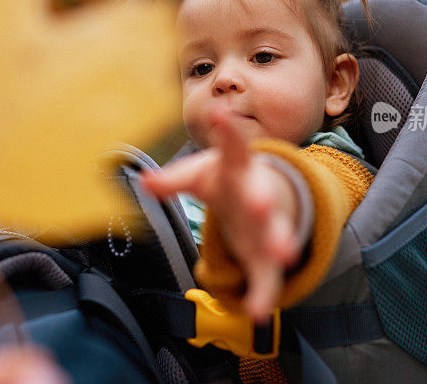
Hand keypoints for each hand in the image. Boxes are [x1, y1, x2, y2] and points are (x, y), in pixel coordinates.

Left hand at [140, 109, 301, 320]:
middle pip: (262, 194)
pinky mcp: (267, 256)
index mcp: (237, 168)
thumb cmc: (223, 179)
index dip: (227, 132)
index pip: (233, 147)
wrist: (261, 196)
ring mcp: (267, 224)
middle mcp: (257, 193)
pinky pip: (269, 276)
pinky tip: (258, 312)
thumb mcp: (197, 174)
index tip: (220, 114)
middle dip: (262, 199)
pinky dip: (264, 293)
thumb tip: (143, 182)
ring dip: (279, 241)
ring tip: (283, 253)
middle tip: (260, 203)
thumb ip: (172, 180)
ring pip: (276, 233)